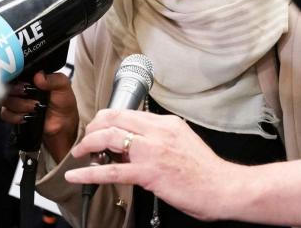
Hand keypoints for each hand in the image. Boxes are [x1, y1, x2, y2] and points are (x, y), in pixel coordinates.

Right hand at [0, 71, 79, 162]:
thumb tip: (38, 76)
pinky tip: (26, 117)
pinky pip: (5, 113)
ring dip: (20, 105)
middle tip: (30, 96)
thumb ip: (53, 79)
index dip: (17, 75)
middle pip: (8, 85)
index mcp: (32, 77)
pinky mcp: (14, 115)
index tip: (25, 82)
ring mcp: (17, 101)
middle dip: (19, 92)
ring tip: (33, 108)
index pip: (16, 71)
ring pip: (6, 99)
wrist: (63, 125)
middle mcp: (22, 87)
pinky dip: (15, 116)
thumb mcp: (63, 86)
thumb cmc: (63, 103)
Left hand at [65, 109, 231, 221]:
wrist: (224, 187)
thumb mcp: (183, 142)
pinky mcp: (149, 173)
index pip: (129, 113)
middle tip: (86, 138)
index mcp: (166, 123)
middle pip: (115, 119)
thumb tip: (137, 145)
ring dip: (88, 143)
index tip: (100, 127)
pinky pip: (112, 171)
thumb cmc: (207, 171)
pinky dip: (89, 172)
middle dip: (94, 126)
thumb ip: (160, 138)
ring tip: (79, 152)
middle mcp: (157, 132)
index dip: (108, 119)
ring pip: (110, 138)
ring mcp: (152, 151)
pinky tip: (77, 174)